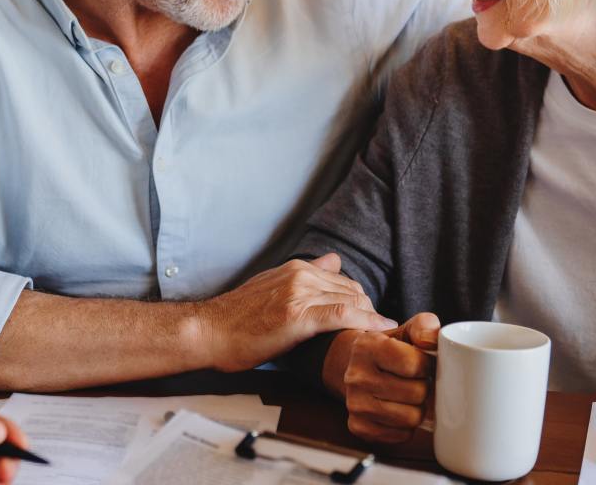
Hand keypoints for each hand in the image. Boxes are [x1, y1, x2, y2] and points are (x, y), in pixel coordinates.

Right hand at [197, 254, 396, 372]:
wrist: (209, 332)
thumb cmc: (237, 318)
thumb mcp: (271, 285)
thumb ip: (305, 274)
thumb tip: (333, 259)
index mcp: (295, 268)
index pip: (343, 280)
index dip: (361, 301)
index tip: (370, 318)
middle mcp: (300, 276)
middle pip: (353, 289)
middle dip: (370, 311)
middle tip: (379, 331)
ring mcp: (299, 295)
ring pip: (352, 300)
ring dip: (373, 318)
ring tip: (386, 336)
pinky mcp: (298, 317)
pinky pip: (343, 315)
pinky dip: (367, 322)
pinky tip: (382, 330)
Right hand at [328, 312, 439, 443]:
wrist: (355, 366)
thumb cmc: (389, 349)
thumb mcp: (406, 330)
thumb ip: (425, 326)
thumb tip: (432, 342)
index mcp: (366, 346)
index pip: (413, 364)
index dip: (427, 365)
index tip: (423, 362)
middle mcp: (355, 376)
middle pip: (416, 393)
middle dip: (424, 387)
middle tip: (416, 381)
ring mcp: (355, 404)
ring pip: (411, 418)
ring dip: (417, 408)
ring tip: (409, 395)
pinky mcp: (359, 427)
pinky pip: (402, 435)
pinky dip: (407, 425)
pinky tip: (399, 409)